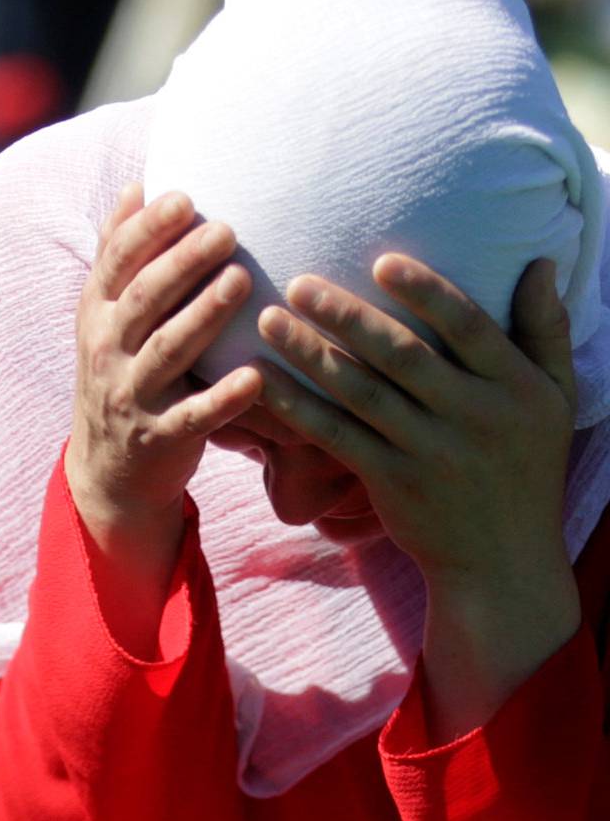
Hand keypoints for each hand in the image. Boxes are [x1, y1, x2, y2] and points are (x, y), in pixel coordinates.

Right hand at [65, 185, 262, 621]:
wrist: (107, 473)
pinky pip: (193, 418)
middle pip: (142, 300)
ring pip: (165, 352)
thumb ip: (120, 257)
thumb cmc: (121, 376)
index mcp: (96, 317)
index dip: (146, 230)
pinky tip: (256, 377)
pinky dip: (223, 399)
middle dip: (181, 263)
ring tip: (241, 280)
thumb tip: (137, 186)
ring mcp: (130, 398)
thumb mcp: (105, 319)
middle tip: (226, 229)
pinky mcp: (159, 439)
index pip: (115, 265)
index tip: (184, 197)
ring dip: (203, 316)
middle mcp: (106, 353)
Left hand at [256, 255, 581, 736]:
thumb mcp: (556, 397)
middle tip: (297, 282)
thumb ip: (546, 329)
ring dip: (310, 354)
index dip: (425, 291)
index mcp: (515, 387)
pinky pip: (337, 439)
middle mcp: (472, 416)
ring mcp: (429, 452)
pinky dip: (299, 410)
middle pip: (402, 355)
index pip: (467, 326)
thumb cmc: (528, 467)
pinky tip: (264, 384)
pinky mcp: (392, 484)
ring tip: (268, 320)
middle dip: (347, 316)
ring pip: (361, 393)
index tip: (381, 260)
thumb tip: (540, 261)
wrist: (502, 559)